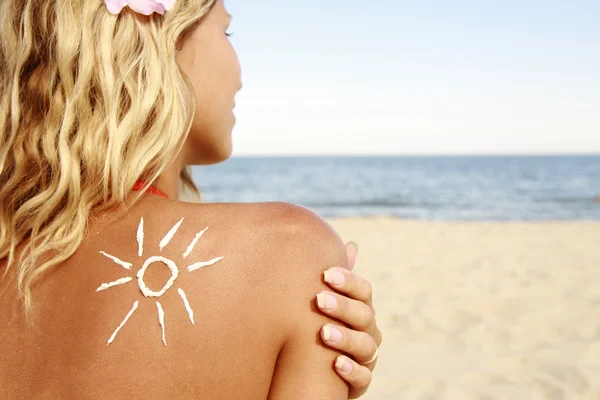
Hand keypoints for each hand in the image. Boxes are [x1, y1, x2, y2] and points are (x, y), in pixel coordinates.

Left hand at [317, 242, 382, 398]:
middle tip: (319, 299)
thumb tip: (353, 244)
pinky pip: (364, 378)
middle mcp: (369, 331)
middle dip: (343, 307)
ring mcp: (367, 357)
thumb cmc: (323, 325)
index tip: (327, 274)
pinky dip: (352, 371)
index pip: (364, 291)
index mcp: (361, 308)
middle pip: (365, 316)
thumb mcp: (330, 301)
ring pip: (366, 346)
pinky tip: (336, 364)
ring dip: (346, 338)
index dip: (349, 282)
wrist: (317, 369)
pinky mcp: (360, 382)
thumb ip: (339, 278)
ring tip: (323, 332)